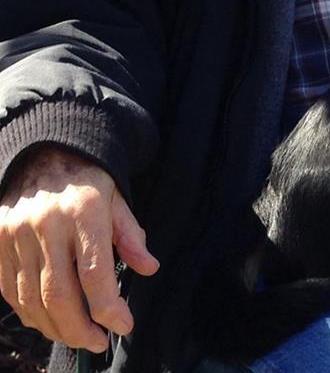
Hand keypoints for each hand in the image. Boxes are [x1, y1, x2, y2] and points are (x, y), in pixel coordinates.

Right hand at [0, 145, 158, 351]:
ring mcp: (16, 235)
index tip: (125, 325)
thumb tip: (149, 268)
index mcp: (84, 212)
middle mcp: (47, 225)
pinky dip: (30, 314)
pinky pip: (10, 291)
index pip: (95, 273)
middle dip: (81, 329)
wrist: (45, 154)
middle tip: (99, 342)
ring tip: (78, 337)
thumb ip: (130, 236)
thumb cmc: (88, 181)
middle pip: (59, 295)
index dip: (110, 308)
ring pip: (31, 300)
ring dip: (55, 328)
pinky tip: (50, 321)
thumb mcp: (117, 199)